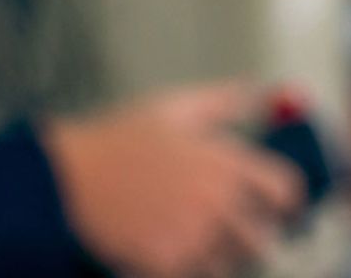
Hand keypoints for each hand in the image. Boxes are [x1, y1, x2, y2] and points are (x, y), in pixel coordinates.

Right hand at [42, 82, 303, 277]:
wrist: (64, 183)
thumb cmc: (120, 141)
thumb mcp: (176, 107)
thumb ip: (226, 100)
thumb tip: (263, 90)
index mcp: (226, 161)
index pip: (286, 190)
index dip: (286, 199)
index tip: (279, 204)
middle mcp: (217, 201)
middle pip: (266, 235)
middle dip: (255, 231)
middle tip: (238, 225)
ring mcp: (193, 238)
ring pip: (235, 262)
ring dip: (226, 253)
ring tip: (201, 235)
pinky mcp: (167, 266)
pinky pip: (201, 276)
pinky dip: (196, 269)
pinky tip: (176, 248)